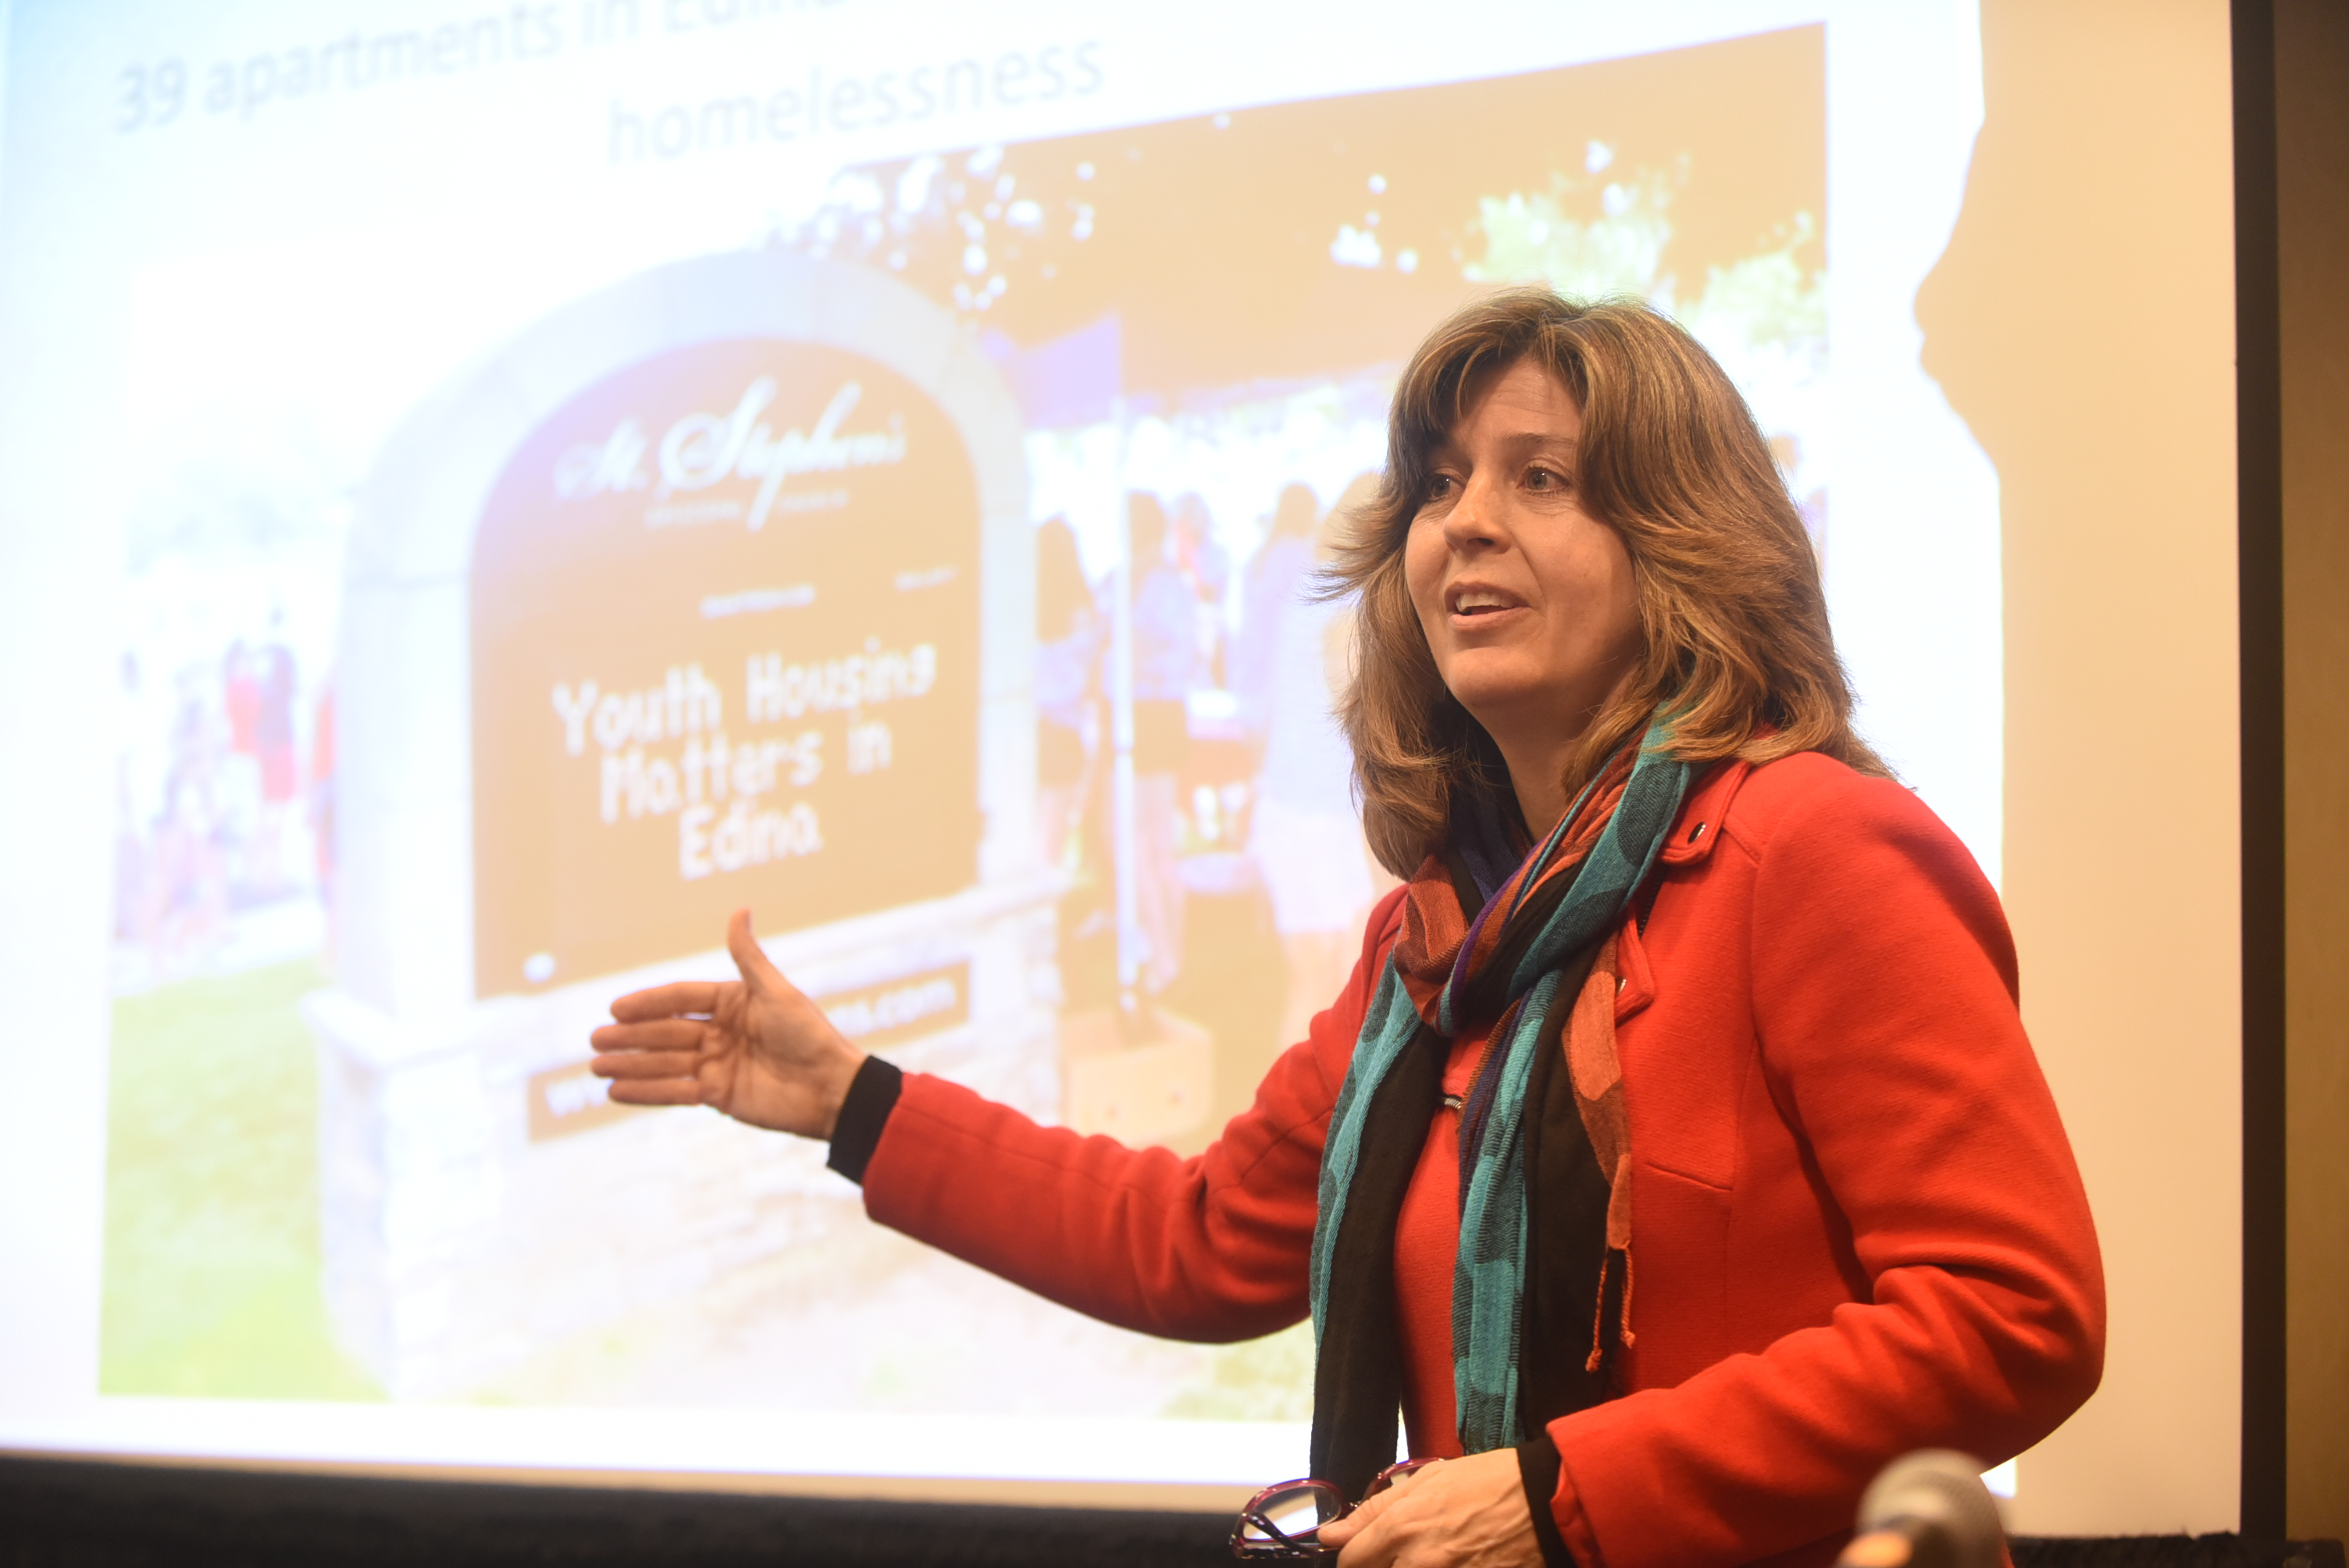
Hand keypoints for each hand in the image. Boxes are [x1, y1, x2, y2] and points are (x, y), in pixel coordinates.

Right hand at [588, 909, 864, 1138]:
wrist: (831, 1089)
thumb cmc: (809, 1035)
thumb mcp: (775, 992)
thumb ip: (748, 956)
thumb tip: (739, 908)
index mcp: (731, 1003)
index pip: (680, 999)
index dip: (648, 1004)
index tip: (616, 1008)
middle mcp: (720, 1032)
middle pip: (666, 1033)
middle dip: (630, 1037)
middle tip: (594, 1040)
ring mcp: (717, 1064)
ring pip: (664, 1063)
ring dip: (630, 1065)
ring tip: (596, 1066)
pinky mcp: (718, 1095)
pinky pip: (675, 1091)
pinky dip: (646, 1092)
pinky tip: (616, 1092)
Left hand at [1317, 1451, 1541, 1567]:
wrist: (1544, 1500)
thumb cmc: (1488, 1482)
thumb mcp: (1428, 1480)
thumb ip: (1375, 1510)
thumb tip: (1332, 1533)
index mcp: (1403, 1527)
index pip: (1351, 1560)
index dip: (1352, 1556)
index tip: (1360, 1552)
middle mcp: (1420, 1561)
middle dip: (1381, 1565)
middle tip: (1400, 1552)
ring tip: (1427, 1556)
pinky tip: (1454, 1561)